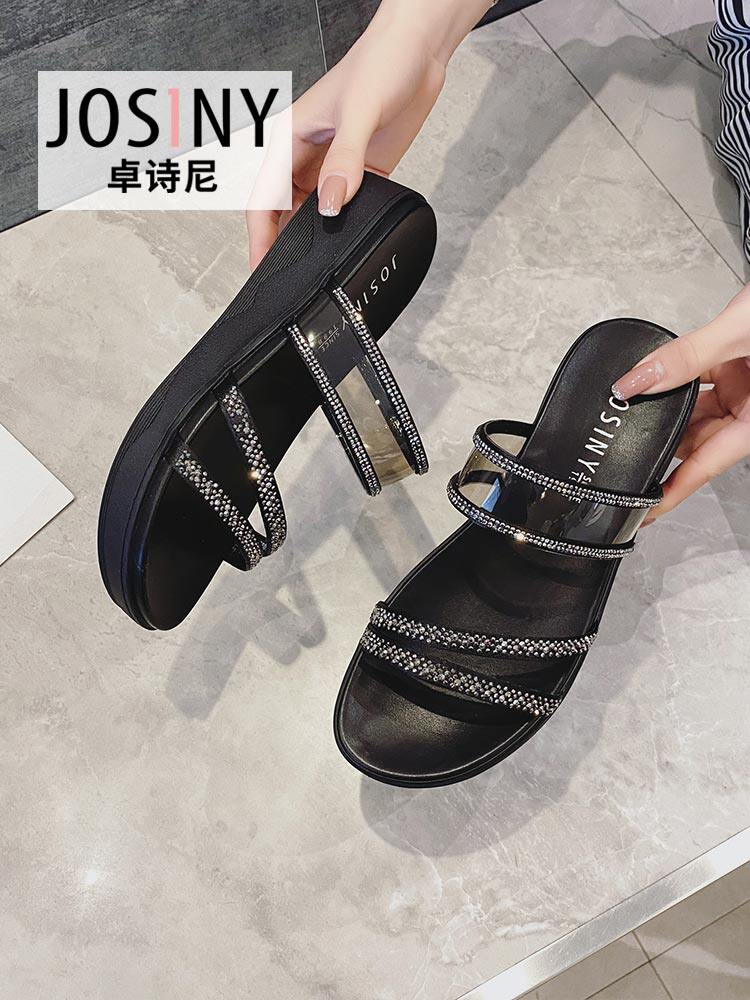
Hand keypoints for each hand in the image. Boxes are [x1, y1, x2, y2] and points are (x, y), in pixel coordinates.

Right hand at [246, 0, 493, 268]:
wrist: (419, 52)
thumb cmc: (380, 62)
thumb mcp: (359, 112)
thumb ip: (345, 162)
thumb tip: (330, 206)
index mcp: (289, 138)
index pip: (263, 198)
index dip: (259, 236)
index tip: (261, 266)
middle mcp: (306, 156)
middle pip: (284, 214)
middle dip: (284, 245)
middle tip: (289, 277)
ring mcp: (333, 167)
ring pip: (313, 216)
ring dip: (315, 239)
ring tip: (316, 266)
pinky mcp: (360, 174)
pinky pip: (345, 210)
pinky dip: (344, 228)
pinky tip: (349, 241)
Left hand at [611, 286, 749, 521]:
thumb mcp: (741, 332)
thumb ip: (689, 357)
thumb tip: (638, 381)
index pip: (706, 467)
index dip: (673, 491)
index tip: (644, 511)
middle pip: (697, 438)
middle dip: (664, 434)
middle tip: (623, 433)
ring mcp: (748, 391)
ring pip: (697, 410)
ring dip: (669, 402)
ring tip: (638, 396)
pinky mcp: (741, 369)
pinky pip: (703, 382)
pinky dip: (680, 376)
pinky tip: (658, 371)